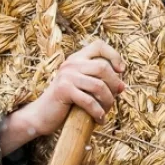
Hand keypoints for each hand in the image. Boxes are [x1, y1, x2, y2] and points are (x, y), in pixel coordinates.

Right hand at [0, 40, 125, 154]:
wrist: (42, 115)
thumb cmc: (66, 102)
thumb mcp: (83, 87)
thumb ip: (99, 82)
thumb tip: (122, 86)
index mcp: (76, 58)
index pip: (98, 45)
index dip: (113, 55)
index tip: (121, 70)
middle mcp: (71, 63)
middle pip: (103, 67)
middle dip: (113, 84)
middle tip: (114, 98)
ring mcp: (66, 76)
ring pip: (99, 85)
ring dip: (107, 101)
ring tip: (105, 111)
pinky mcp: (64, 90)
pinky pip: (89, 101)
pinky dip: (98, 112)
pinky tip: (99, 119)